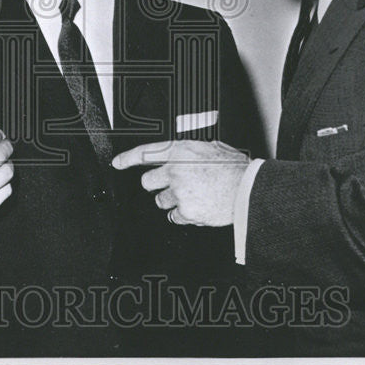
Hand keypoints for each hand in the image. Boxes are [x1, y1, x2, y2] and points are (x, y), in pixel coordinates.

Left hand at [112, 140, 250, 225]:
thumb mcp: (213, 148)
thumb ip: (193, 150)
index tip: (117, 163)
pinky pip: (174, 216)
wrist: (247, 190)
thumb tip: (187, 152)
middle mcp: (175, 171)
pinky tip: (198, 206)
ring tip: (193, 195)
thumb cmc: (235, 169)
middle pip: (147, 182)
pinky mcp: (185, 212)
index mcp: (179, 151)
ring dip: (171, 200)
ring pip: (160, 201)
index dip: (127, 158)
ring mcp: (178, 193)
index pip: (144, 154)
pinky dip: (183, 215)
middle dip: (157, 184)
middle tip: (173, 184)